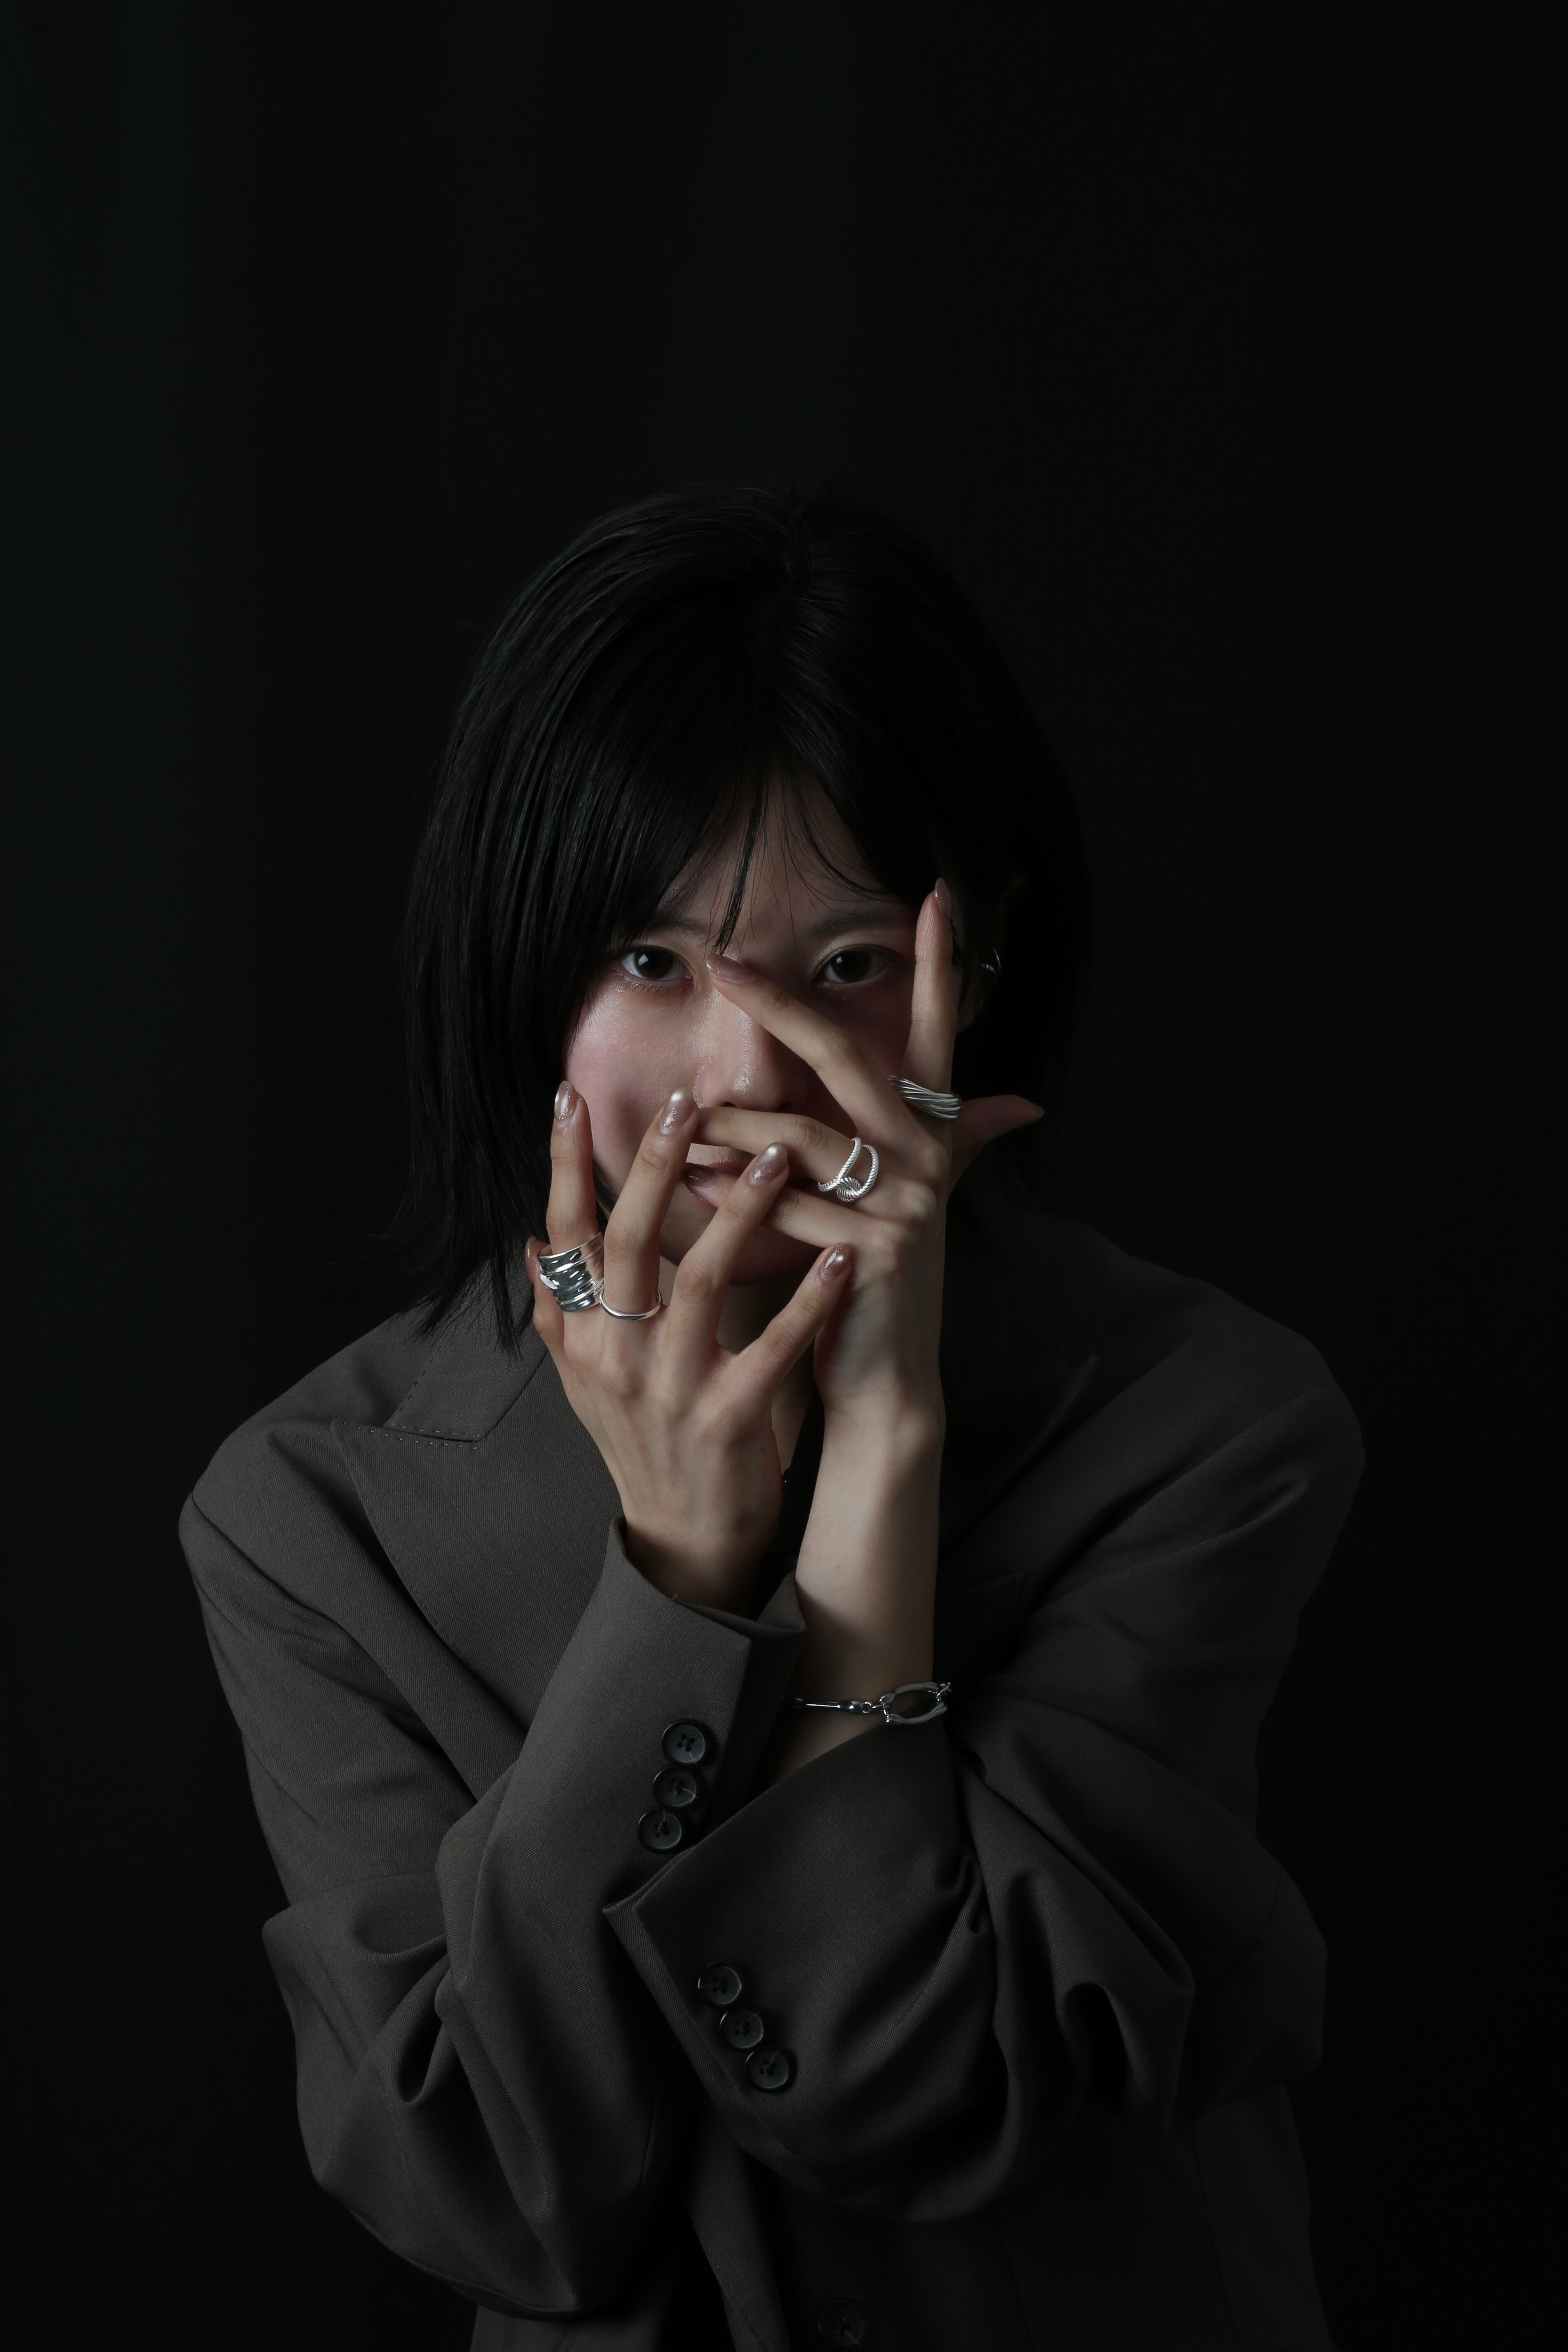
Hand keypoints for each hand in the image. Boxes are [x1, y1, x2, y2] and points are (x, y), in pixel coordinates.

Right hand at [526, 1083, 851, 1608]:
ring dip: (740, 1213)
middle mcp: (613, 1358)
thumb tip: (531, 1242)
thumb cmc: (642, 1447)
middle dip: (655, 1167)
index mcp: (580, 1338)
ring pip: (698, 1282)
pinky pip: (772, 1348)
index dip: (564, 1164)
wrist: (683, 1543)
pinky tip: (842, 1255)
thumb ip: (557, 1313)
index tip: (571, 1093)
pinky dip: (808, 1301)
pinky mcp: (726, 1421)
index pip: (563, 1233)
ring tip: (780, 1154)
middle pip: (625, 1243)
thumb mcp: (584, 1382)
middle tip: (688, 1101)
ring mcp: (667, 1391)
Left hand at [698, 884, 1040, 1430]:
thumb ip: (953, 1145)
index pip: (936, 1037)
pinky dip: (729, 1198)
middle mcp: (924, 1161)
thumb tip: (1023, 1106)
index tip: (939, 895)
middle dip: (783, 1006)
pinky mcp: (870, 1253)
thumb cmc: (874, 1281)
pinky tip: (686, 1191)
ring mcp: (903, 1205)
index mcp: (929, 1139)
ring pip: (799, 1136)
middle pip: (846, 1058)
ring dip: (729, 1127)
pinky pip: (785, 1207)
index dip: (941, 967)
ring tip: (674, 1125)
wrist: (883, 1377)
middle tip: (727, 962)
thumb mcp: (913, 1203)